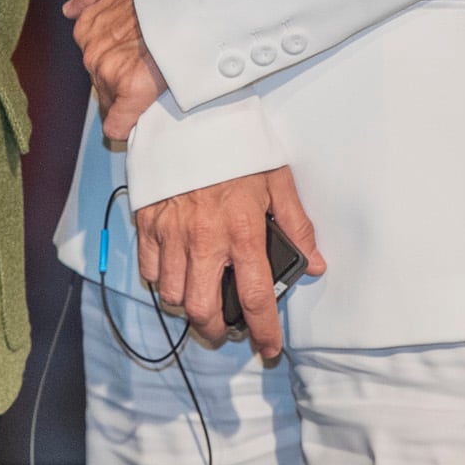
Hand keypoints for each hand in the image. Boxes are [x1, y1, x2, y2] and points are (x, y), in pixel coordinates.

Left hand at [64, 0, 165, 147]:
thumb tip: (70, 9)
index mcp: (87, 26)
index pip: (94, 57)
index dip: (114, 59)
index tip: (131, 59)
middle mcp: (92, 51)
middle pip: (101, 80)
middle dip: (120, 78)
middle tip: (148, 70)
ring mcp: (108, 72)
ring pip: (110, 100)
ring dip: (127, 98)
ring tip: (152, 89)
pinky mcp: (129, 91)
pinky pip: (118, 123)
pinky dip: (124, 127)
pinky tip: (132, 128)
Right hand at [132, 166, 326, 359]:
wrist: (191, 115)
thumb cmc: (236, 147)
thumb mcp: (277, 181)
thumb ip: (297, 226)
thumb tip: (316, 264)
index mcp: (242, 231)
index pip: (255, 297)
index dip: (264, 331)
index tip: (268, 349)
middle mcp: (204, 239)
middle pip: (202, 309)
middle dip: (215, 330)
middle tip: (225, 328)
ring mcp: (172, 233)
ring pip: (172, 295)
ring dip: (188, 305)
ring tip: (201, 297)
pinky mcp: (148, 223)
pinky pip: (149, 271)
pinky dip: (162, 280)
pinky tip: (177, 272)